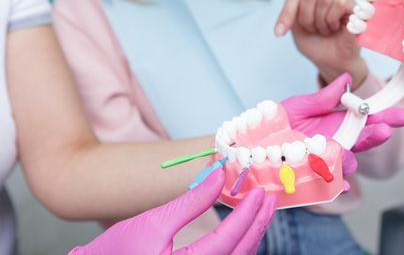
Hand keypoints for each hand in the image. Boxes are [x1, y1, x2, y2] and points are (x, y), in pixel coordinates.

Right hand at [70, 169, 275, 254]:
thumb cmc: (117, 250)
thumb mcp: (154, 221)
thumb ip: (191, 200)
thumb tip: (219, 174)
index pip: (228, 240)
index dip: (247, 214)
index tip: (259, 192)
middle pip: (240, 253)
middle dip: (257, 224)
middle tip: (268, 198)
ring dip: (252, 235)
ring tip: (260, 210)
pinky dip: (240, 247)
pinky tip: (244, 230)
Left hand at [274, 0, 366, 88]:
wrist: (331, 62)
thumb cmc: (315, 43)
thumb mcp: (295, 25)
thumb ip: (292, 2)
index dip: (286, 12)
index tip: (280, 32)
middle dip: (306, 18)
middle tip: (314, 29)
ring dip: (321, 21)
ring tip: (327, 29)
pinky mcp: (354, 4)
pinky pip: (338, 3)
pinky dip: (332, 20)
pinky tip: (336, 27)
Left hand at [280, 73, 403, 175]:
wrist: (254, 142)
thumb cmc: (278, 122)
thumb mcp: (301, 105)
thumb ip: (324, 96)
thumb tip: (347, 78)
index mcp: (337, 122)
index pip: (367, 119)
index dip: (386, 116)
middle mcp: (337, 141)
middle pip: (365, 139)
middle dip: (377, 134)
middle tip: (385, 129)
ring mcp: (327, 159)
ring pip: (350, 161)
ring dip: (351, 155)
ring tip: (340, 150)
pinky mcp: (315, 174)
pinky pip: (330, 181)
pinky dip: (336, 179)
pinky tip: (340, 179)